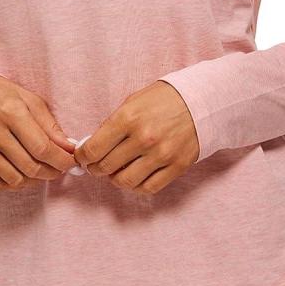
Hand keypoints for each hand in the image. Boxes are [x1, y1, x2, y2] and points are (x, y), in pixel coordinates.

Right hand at [0, 76, 78, 189]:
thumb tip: (68, 148)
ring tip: (42, 171)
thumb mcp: (28, 99)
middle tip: (59, 168)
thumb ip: (49, 124)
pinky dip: (14, 184)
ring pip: (15, 179)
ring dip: (34, 180)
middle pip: (30, 167)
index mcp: (11, 112)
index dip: (61, 160)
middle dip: (52, 172)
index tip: (71, 162)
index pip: (42, 148)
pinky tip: (23, 174)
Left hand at [73, 81, 199, 193]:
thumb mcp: (132, 101)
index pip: (93, 148)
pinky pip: (149, 187)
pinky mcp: (177, 166)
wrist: (201, 100)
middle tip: (96, 166)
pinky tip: (135, 176)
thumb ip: (113, 124)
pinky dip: (137, 186)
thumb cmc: (163, 99)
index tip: (83, 158)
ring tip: (116, 171)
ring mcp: (161, 154)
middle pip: (106, 167)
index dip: (83, 157)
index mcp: (128, 118)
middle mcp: (143, 138)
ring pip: (125, 181)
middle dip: (96, 169)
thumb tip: (93, 145)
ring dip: (115, 179)